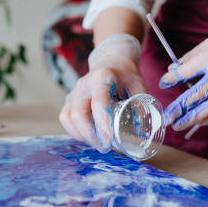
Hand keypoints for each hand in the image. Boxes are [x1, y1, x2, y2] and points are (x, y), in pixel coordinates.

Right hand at [59, 34, 146, 151]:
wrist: (110, 59)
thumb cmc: (126, 73)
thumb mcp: (138, 84)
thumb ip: (141, 105)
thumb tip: (142, 130)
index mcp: (102, 78)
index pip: (98, 103)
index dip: (103, 123)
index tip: (110, 139)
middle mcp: (84, 84)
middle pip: (79, 114)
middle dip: (91, 135)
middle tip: (105, 147)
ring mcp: (74, 92)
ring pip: (68, 118)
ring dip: (81, 135)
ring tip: (97, 143)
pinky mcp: (70, 99)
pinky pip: (66, 118)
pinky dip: (74, 131)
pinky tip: (87, 137)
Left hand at [159, 18, 207, 130]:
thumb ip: (192, 58)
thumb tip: (172, 74)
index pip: (188, 71)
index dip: (172, 79)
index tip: (164, 84)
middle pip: (198, 95)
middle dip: (179, 108)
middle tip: (166, 117)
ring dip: (192, 119)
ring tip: (178, 124)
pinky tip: (200, 122)